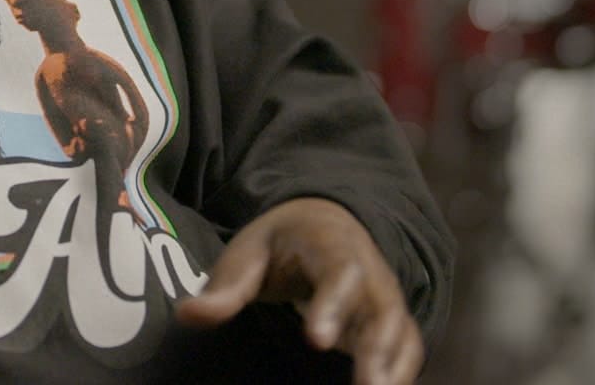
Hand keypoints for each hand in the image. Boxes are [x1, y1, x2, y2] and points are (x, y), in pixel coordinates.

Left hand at [175, 197, 423, 384]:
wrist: (326, 224)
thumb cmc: (282, 243)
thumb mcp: (250, 251)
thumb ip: (226, 286)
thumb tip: (187, 316)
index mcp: (332, 247)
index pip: (339, 274)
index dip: (332, 307)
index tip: (316, 341)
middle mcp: (370, 273)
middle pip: (382, 311)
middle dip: (375, 351)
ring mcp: (385, 300)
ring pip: (400, 336)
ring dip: (392, 372)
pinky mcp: (393, 326)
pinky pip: (407, 353)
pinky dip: (400, 377)